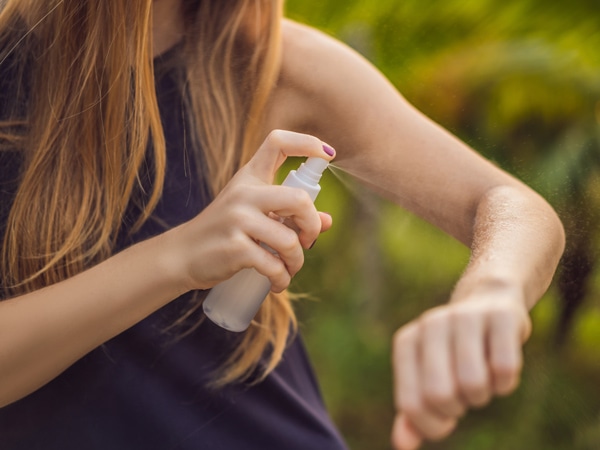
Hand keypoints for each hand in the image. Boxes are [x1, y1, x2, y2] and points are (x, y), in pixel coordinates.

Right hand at [167, 130, 334, 291]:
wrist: (182, 255)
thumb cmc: (223, 232)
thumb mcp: (252, 214)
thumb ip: (287, 214)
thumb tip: (328, 221)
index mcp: (249, 178)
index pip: (277, 143)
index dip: (307, 143)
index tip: (327, 154)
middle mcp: (244, 193)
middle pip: (299, 198)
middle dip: (312, 225)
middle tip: (307, 240)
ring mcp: (238, 220)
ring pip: (289, 240)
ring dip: (297, 261)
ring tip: (289, 269)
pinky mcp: (235, 248)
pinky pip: (274, 266)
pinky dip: (282, 279)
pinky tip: (277, 283)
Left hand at [390, 286, 531, 448]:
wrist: (488, 302)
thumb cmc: (453, 352)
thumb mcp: (428, 377)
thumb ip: (414, 412)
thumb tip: (403, 445)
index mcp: (407, 342)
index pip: (411, 404)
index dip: (433, 424)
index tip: (445, 416)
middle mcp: (431, 323)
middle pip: (440, 395)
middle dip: (458, 408)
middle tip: (464, 394)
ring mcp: (465, 316)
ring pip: (473, 384)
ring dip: (483, 395)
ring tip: (481, 378)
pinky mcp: (501, 316)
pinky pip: (504, 369)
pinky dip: (506, 382)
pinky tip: (500, 367)